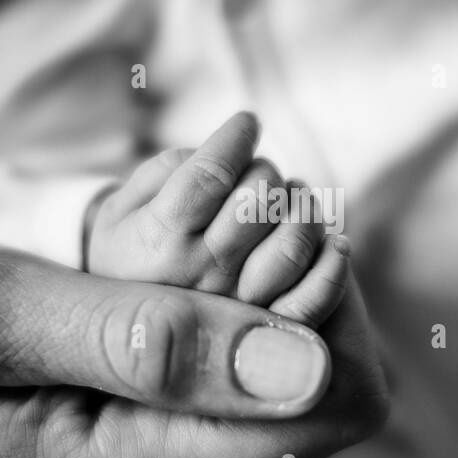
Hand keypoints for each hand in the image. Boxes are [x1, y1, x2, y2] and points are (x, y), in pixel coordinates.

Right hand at [0, 245, 387, 457]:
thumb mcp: (7, 315)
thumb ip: (157, 341)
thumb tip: (309, 361)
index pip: (340, 401)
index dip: (329, 298)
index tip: (265, 221)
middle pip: (334, 390)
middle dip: (301, 282)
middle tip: (221, 214)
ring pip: (302, 379)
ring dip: (268, 289)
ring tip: (183, 238)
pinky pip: (254, 381)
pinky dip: (237, 310)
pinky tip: (174, 271)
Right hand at [87, 113, 345, 324]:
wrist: (131, 333)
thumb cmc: (131, 251)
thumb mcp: (125, 205)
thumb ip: (170, 170)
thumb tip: (229, 153)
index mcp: (160, 238)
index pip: (213, 173)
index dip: (236, 138)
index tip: (246, 123)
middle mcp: (200, 274)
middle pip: (257, 197)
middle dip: (264, 169)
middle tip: (258, 171)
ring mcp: (239, 306)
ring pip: (293, 240)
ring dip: (302, 205)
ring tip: (292, 197)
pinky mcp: (270, 330)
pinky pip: (318, 296)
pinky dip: (333, 261)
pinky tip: (331, 241)